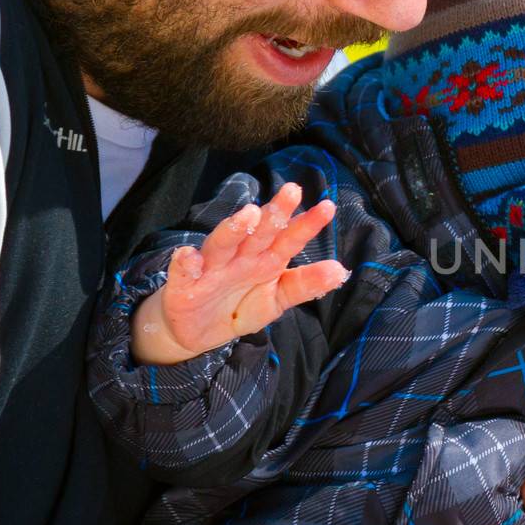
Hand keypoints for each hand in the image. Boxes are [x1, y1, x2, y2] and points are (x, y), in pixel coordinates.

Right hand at [131, 183, 346, 364]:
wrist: (199, 332)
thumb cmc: (241, 306)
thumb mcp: (277, 299)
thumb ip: (305, 284)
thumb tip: (341, 270)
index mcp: (266, 259)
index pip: (289, 238)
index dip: (307, 224)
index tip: (328, 207)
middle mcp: (241, 257)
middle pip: (258, 232)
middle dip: (275, 213)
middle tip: (292, 191)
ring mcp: (212, 267)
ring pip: (222, 244)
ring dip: (234, 229)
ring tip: (249, 215)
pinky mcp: (184, 285)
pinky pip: (182, 271)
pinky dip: (185, 263)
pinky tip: (190, 257)